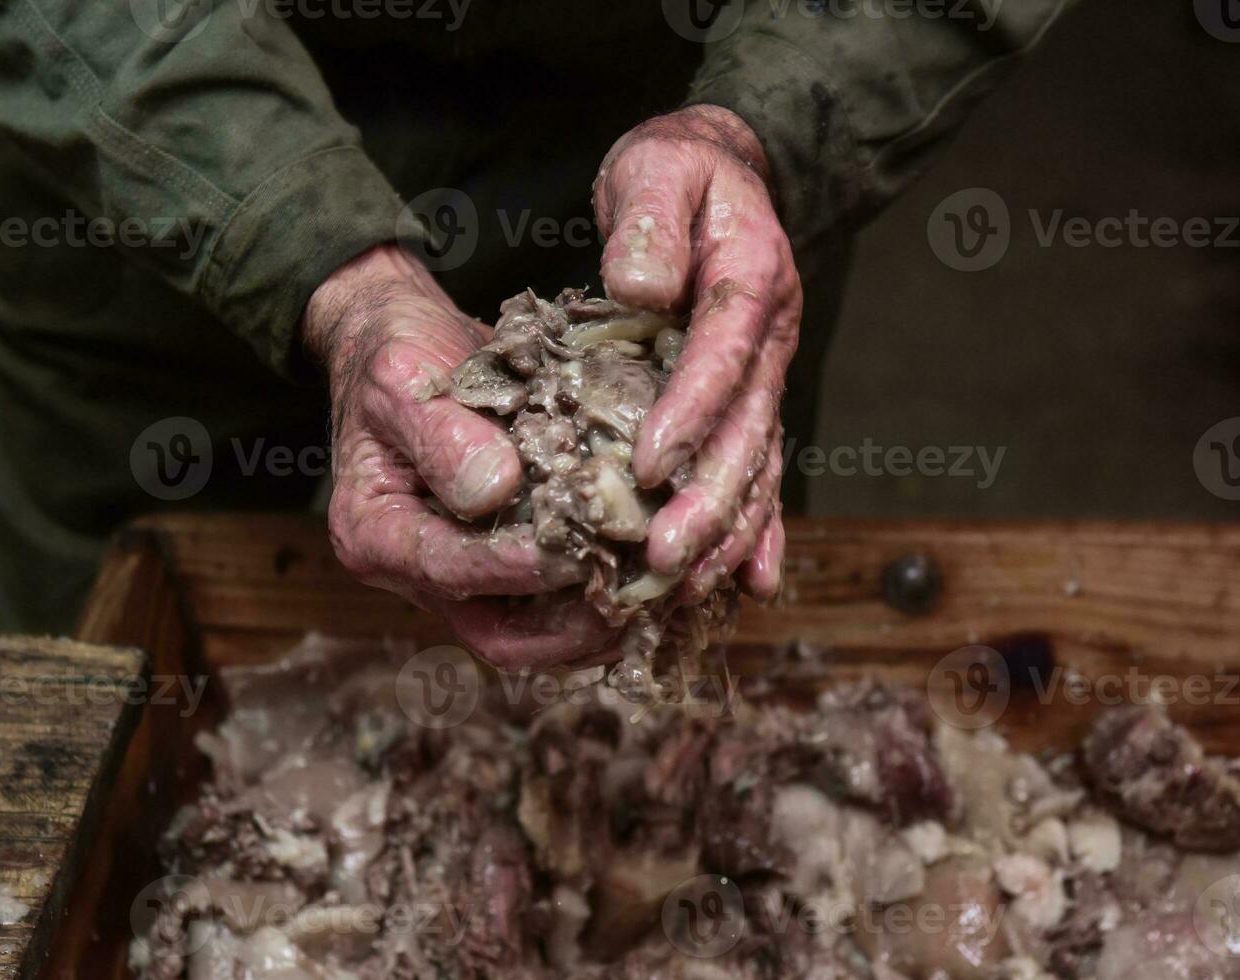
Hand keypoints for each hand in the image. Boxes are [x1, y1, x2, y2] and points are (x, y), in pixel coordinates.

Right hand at [305, 245, 619, 668]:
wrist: (407, 341)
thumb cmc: (394, 354)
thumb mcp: (401, 377)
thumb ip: (439, 432)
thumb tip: (493, 487)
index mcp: (376, 534)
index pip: (447, 570)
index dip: (510, 568)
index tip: (572, 552)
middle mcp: (419, 572)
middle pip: (498, 635)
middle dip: (570, 629)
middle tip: (635, 598)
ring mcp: (467, 575)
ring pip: (538, 633)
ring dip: (599, 621)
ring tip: (659, 594)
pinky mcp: (507, 563)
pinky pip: (559, 603)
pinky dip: (604, 593)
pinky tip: (653, 572)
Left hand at [593, 104, 801, 602]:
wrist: (719, 175)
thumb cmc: (677, 172)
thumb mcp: (656, 169)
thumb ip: (648, 221)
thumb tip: (640, 291)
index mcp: (751, 277)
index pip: (720, 352)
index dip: (689, 411)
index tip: (645, 465)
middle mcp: (770, 338)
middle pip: (747, 430)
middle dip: (707, 500)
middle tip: (661, 559)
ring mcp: (766, 375)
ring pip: (756, 464)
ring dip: (725, 531)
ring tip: (685, 587)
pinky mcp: (751, 400)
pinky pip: (760, 471)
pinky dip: (755, 529)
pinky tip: (745, 586)